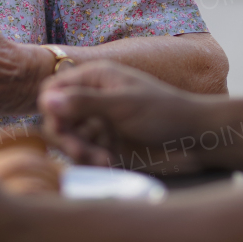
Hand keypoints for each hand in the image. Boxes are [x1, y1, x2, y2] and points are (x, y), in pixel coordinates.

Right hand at [39, 60, 210, 175]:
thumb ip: (84, 102)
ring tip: (103, 161)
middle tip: (81, 153)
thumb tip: (46, 100)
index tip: (59, 128)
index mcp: (95, 78)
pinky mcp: (107, 144)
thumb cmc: (165, 112)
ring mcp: (100, 122)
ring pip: (70, 138)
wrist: (196, 138)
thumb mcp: (123, 104)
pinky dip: (92, 160)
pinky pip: (86, 153)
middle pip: (58, 118)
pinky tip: (110, 163)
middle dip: (66, 137)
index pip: (54, 89)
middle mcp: (93, 98)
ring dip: (80, 152)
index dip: (51, 109)